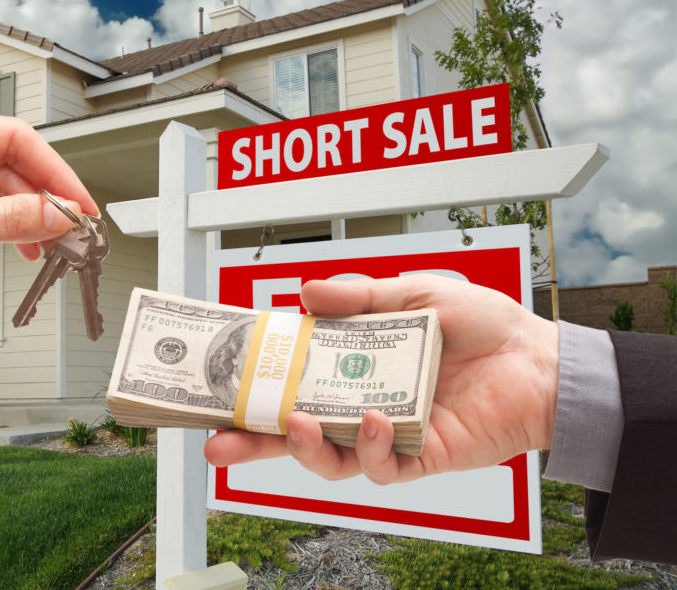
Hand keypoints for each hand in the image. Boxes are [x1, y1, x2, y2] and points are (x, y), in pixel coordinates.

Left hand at [0, 107, 96, 346]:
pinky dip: (1, 228)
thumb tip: (59, 214)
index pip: (12, 138)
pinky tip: (19, 247)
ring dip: (25, 216)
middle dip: (43, 195)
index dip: (54, 172)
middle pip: (7, 163)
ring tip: (51, 244)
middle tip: (74, 228)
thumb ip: (7, 220)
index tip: (80, 204)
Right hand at [203, 274, 559, 484]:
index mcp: (353, 364)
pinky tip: (373, 419)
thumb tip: (305, 293)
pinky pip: (381, 465)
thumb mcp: (412, 294)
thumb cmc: (481, 325)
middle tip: (219, 439)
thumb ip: (358, 298)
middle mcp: (362, 401)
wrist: (538, 359)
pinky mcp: (419, 457)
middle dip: (253, 439)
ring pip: (329, 458)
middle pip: (295, 428)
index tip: (221, 381)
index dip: (256, 383)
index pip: (292, 377)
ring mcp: (388, 432)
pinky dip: (369, 446)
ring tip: (297, 424)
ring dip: (305, 447)